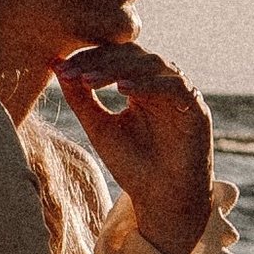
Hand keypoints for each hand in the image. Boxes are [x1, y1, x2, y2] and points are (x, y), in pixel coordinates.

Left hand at [57, 43, 214, 253]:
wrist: (163, 199)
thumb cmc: (133, 166)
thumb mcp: (100, 128)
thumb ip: (81, 98)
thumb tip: (56, 66)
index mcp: (140, 84)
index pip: (114, 56)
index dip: (87, 58)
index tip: (60, 67)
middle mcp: (161, 83)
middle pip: (131, 54)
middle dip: (99, 60)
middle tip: (72, 71)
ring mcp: (180, 93)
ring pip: (151, 64)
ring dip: (118, 69)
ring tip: (89, 81)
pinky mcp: (196, 107)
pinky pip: (173, 85)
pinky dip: (148, 84)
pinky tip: (122, 89)